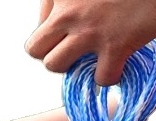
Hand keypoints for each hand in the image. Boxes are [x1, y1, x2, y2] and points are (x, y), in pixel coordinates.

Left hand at [25, 0, 155, 84]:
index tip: (71, 30)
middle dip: (53, 53)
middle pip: (35, 50)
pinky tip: (120, 64)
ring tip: (91, 58)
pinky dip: (111, 76)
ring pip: (55, 66)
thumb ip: (67, 1)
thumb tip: (51, 22)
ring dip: (72, 67)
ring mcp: (90, 30)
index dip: (53, 35)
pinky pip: (100, 79)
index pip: (37, 28)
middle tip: (74, 50)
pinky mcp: (115, 46)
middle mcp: (69, 11)